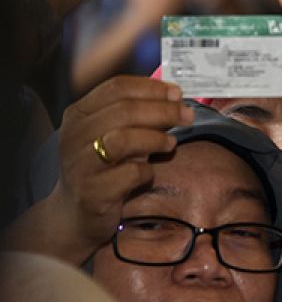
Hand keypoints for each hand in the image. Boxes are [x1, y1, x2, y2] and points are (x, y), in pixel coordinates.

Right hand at [52, 76, 193, 253]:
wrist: (77, 214)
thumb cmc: (104, 167)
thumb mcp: (113, 133)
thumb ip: (137, 114)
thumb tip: (175, 97)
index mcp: (79, 114)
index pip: (117, 87)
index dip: (152, 88)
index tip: (177, 93)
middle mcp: (74, 136)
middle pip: (125, 110)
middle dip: (164, 110)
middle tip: (187, 116)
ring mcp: (80, 164)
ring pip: (123, 139)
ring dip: (155, 138)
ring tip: (170, 143)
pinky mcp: (93, 191)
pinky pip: (129, 174)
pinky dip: (145, 171)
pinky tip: (148, 173)